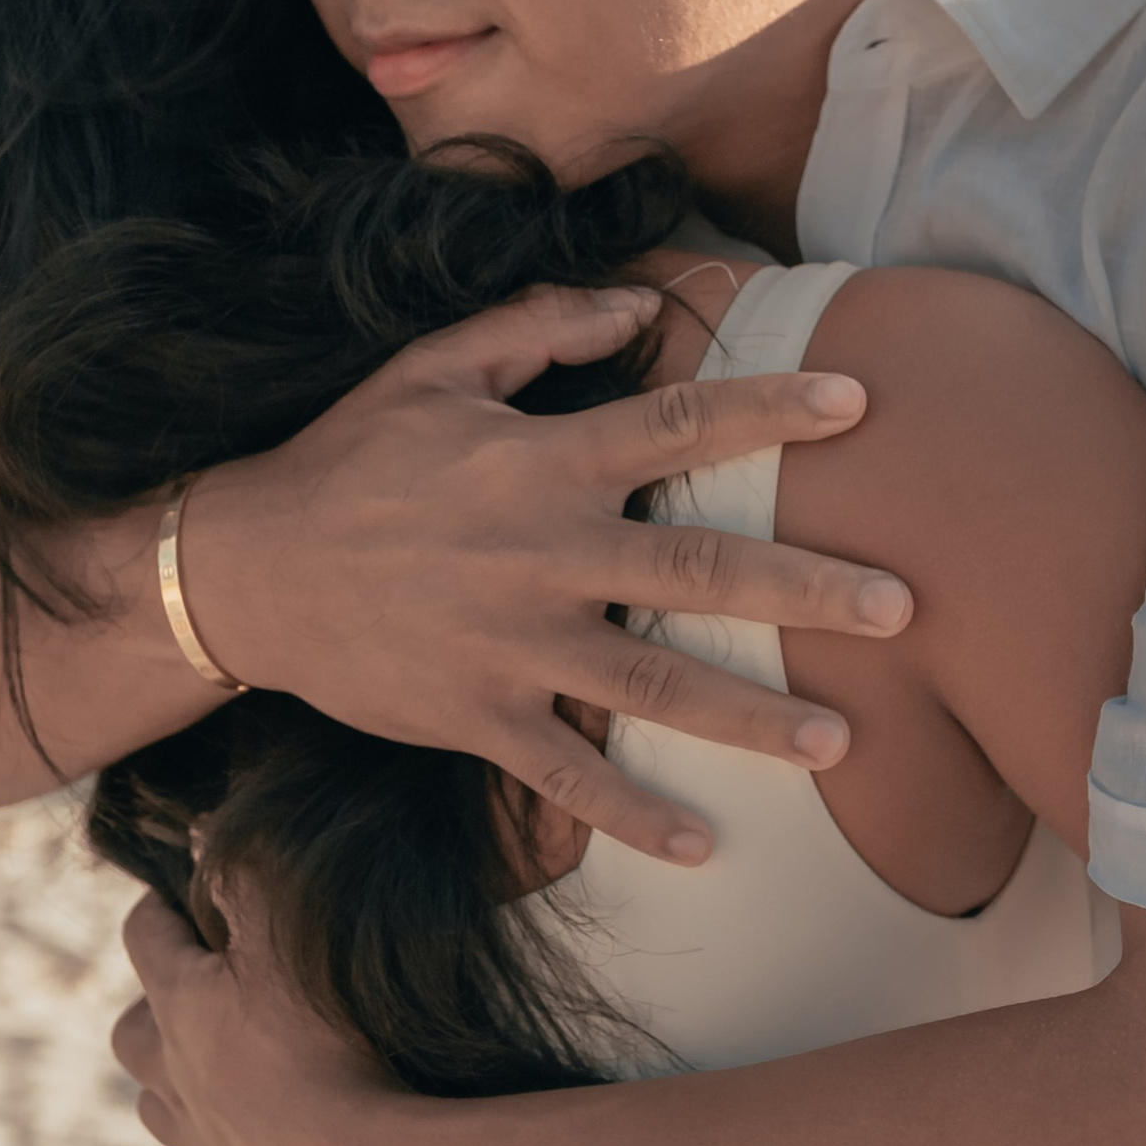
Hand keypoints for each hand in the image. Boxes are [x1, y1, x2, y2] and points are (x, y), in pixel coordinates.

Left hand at [112, 885, 396, 1145]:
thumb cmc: (323, 1042)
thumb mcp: (288, 931)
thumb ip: (245, 871)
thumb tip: (201, 831)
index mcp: (179, 1006)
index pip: (144, 936)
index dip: (157, 907)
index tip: (177, 893)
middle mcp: (176, 1078)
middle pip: (132, 1037)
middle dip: (152, 1009)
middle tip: (195, 991)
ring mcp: (208, 1142)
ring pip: (162, 1109)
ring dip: (178, 1084)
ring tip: (220, 1069)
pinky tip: (275, 1142)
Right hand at [172, 286, 912, 865]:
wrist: (243, 568)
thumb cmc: (348, 457)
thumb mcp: (430, 366)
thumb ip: (537, 326)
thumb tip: (638, 300)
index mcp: (538, 460)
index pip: (675, 422)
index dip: (768, 409)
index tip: (860, 406)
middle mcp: (541, 553)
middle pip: (697, 567)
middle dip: (805, 585)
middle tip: (902, 604)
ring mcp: (511, 644)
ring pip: (653, 683)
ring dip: (751, 717)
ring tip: (842, 741)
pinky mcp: (475, 716)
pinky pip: (566, 776)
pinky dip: (631, 814)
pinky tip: (703, 845)